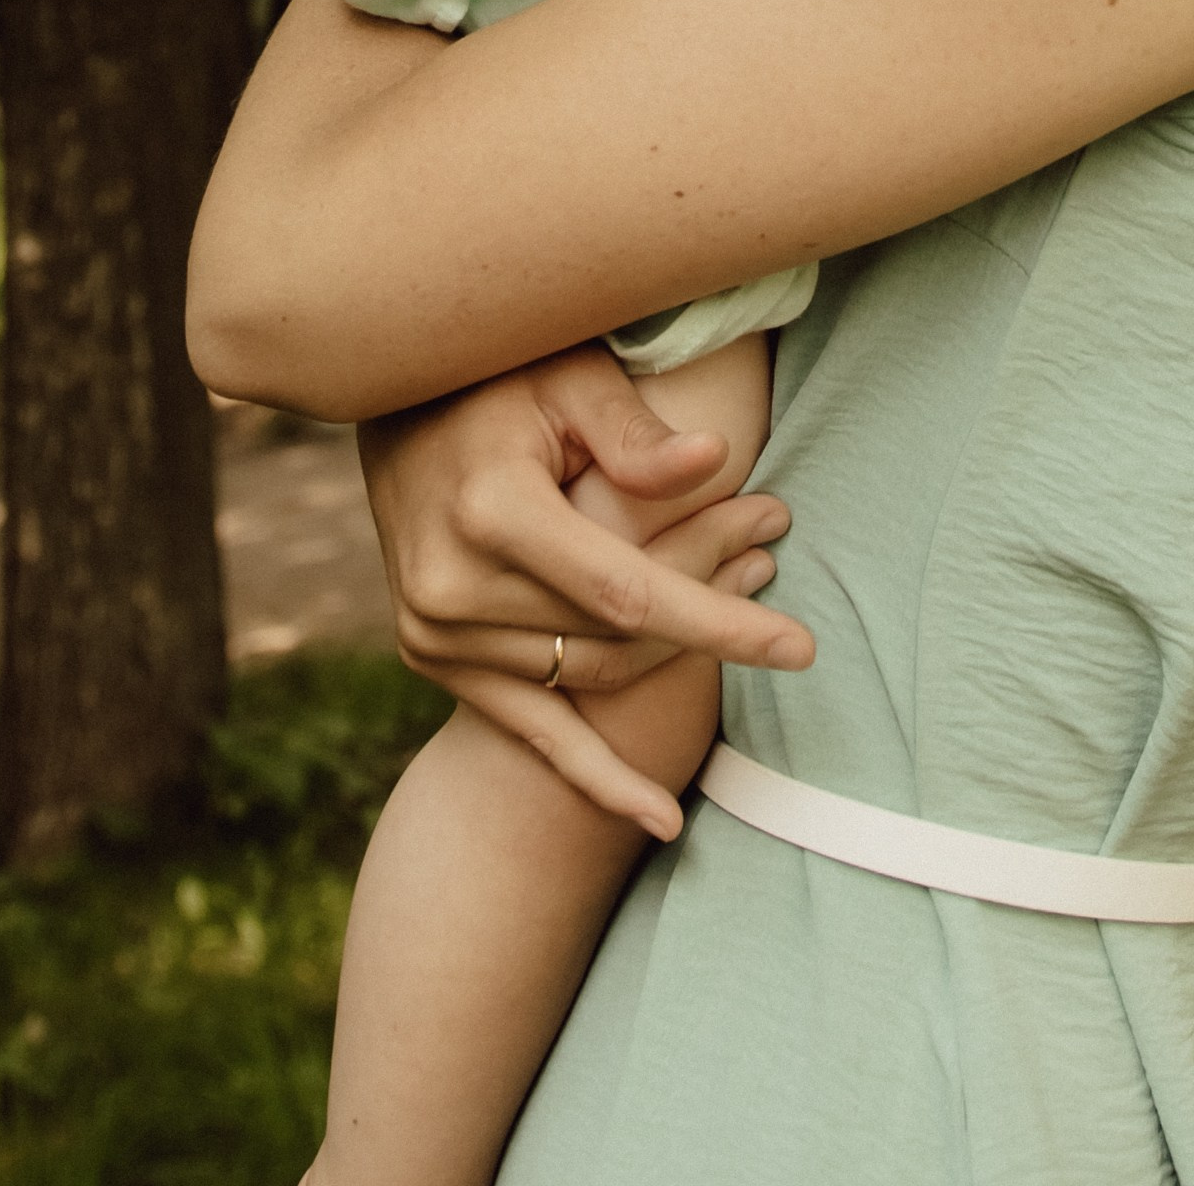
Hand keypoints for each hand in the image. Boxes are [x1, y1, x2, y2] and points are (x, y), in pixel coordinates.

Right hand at [358, 346, 812, 831]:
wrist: (392, 405)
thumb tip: (717, 462)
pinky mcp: (432, 655)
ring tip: (749, 637)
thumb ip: (634, 433)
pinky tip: (663, 819)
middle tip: (795, 613)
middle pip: (614, 639)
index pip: (629, 591)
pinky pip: (528, 728)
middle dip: (709, 631)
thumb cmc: (500, 374)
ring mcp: (435, 630)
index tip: (800, 648)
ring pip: (587, 677)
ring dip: (670, 669)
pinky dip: (595, 777)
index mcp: (492, 510)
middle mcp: (453, 585)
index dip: (719, 623)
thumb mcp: (568, 376)